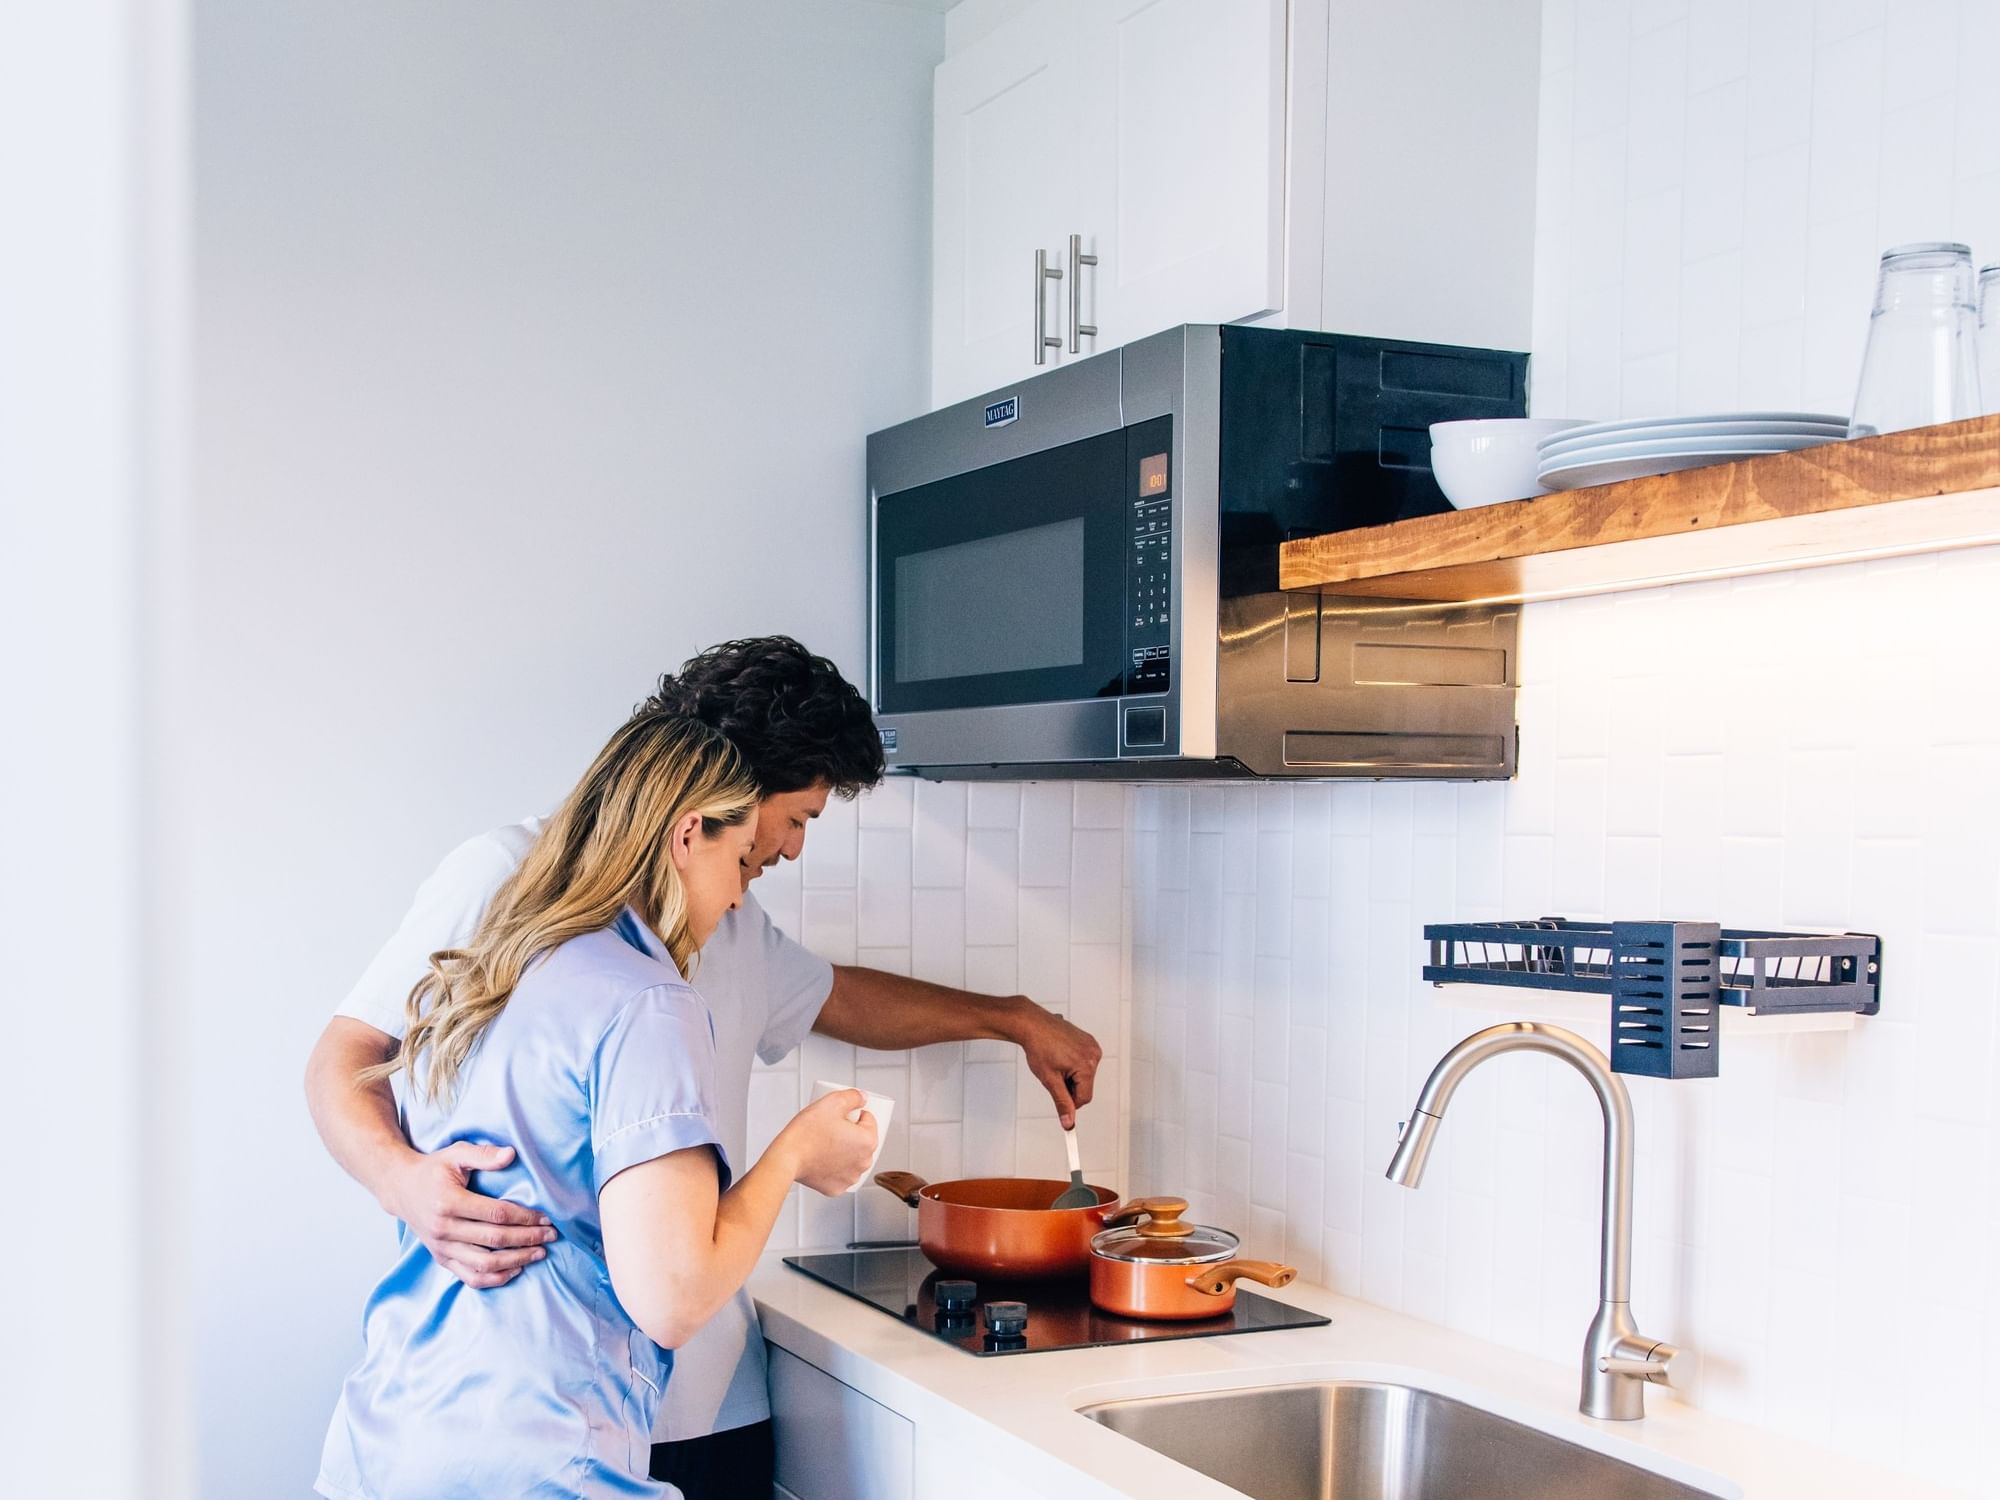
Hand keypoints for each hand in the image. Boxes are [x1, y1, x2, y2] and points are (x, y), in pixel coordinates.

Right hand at [382, 1142, 556, 1288]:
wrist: (401, 1189)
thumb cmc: (434, 1169)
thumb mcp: (456, 1153)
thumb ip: (484, 1155)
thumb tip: (511, 1155)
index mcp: (449, 1202)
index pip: (496, 1214)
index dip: (524, 1217)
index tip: (546, 1217)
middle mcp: (443, 1229)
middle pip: (494, 1240)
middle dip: (528, 1239)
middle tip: (551, 1235)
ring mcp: (441, 1248)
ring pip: (485, 1264)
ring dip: (517, 1260)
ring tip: (540, 1253)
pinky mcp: (441, 1259)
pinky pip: (470, 1277)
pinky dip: (495, 1278)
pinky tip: (516, 1269)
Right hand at [776, 1089, 878, 1196]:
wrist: (786, 1158)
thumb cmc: (807, 1132)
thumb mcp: (832, 1102)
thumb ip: (853, 1096)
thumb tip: (863, 1098)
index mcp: (868, 1141)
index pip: (868, 1120)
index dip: (854, 1114)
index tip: (839, 1116)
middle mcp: (864, 1163)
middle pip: (862, 1140)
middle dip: (851, 1133)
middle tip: (830, 1127)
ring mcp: (850, 1178)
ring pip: (852, 1158)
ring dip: (844, 1151)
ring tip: (825, 1142)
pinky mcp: (836, 1189)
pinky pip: (839, 1173)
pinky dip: (834, 1167)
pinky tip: (823, 1158)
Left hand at [1010, 1001, 1101, 1128]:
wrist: (1032, 1024)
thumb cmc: (1038, 1047)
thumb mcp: (1049, 1080)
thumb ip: (1061, 1103)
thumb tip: (1068, 1122)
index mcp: (1087, 1064)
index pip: (1084, 1097)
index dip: (1069, 1101)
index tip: (1058, 1098)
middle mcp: (1094, 1054)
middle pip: (1085, 1086)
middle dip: (1069, 1086)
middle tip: (1053, 1074)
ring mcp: (1092, 1045)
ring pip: (1084, 1075)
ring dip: (1071, 1076)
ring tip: (1055, 1062)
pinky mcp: (1088, 1041)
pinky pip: (1084, 1062)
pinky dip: (1072, 1065)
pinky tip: (1059, 1056)